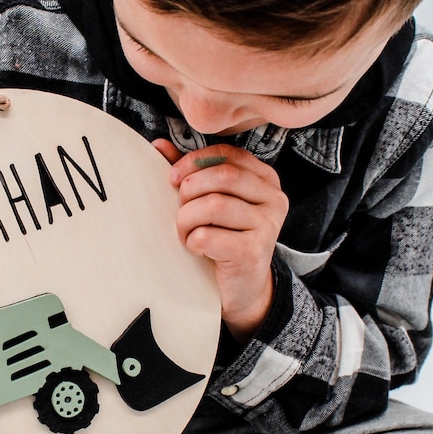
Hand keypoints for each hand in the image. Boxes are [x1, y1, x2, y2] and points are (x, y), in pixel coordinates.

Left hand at [153, 140, 288, 341]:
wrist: (242, 287)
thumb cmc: (223, 239)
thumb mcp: (208, 200)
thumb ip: (189, 173)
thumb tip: (159, 145)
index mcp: (265, 179)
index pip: (227, 154)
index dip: (194, 162)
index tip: (173, 178)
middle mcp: (273, 198)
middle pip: (221, 177)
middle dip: (189, 192)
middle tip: (181, 211)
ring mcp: (268, 225)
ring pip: (213, 205)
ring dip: (187, 220)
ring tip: (186, 233)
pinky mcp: (253, 252)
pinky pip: (208, 236)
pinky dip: (192, 241)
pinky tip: (196, 249)